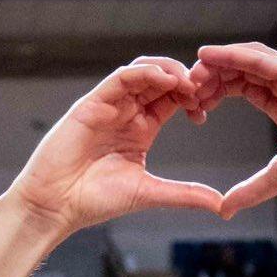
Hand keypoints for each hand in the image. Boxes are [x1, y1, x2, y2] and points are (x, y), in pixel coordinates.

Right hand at [8, 57, 220, 234]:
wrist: (57, 205)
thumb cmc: (95, 201)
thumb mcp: (149, 193)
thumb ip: (184, 194)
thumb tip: (219, 204)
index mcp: (140, 130)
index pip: (170, 101)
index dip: (190, 98)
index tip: (206, 110)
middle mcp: (125, 113)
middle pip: (159, 81)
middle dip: (184, 80)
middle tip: (203, 89)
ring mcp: (108, 105)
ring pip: (142, 72)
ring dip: (167, 71)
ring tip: (188, 81)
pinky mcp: (92, 103)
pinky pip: (121, 78)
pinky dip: (144, 74)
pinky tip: (165, 80)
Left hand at [190, 42, 276, 217]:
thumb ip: (251, 189)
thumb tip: (224, 208)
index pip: (244, 88)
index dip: (216, 92)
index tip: (193, 105)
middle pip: (243, 71)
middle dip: (212, 75)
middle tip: (185, 84)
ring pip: (250, 60)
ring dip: (220, 61)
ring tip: (194, 67)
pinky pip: (264, 61)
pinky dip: (236, 55)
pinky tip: (212, 55)